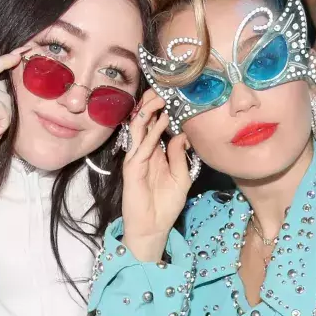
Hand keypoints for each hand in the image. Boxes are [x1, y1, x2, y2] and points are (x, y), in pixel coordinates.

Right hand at [120, 91, 192, 261]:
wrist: (153, 228)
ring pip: (139, 128)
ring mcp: (136, 159)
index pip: (156, 124)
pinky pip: (142, 146)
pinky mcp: (132, 169)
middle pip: (145, 120)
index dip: (162, 108)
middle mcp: (144, 152)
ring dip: (149, 111)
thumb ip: (180, 156)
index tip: (174, 93)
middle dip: (152, 103)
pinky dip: (152, 133)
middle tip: (164, 88)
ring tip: (161, 97)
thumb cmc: (166, 205)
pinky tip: (161, 120)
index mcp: (155, 152)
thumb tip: (183, 133)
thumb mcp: (182, 177)